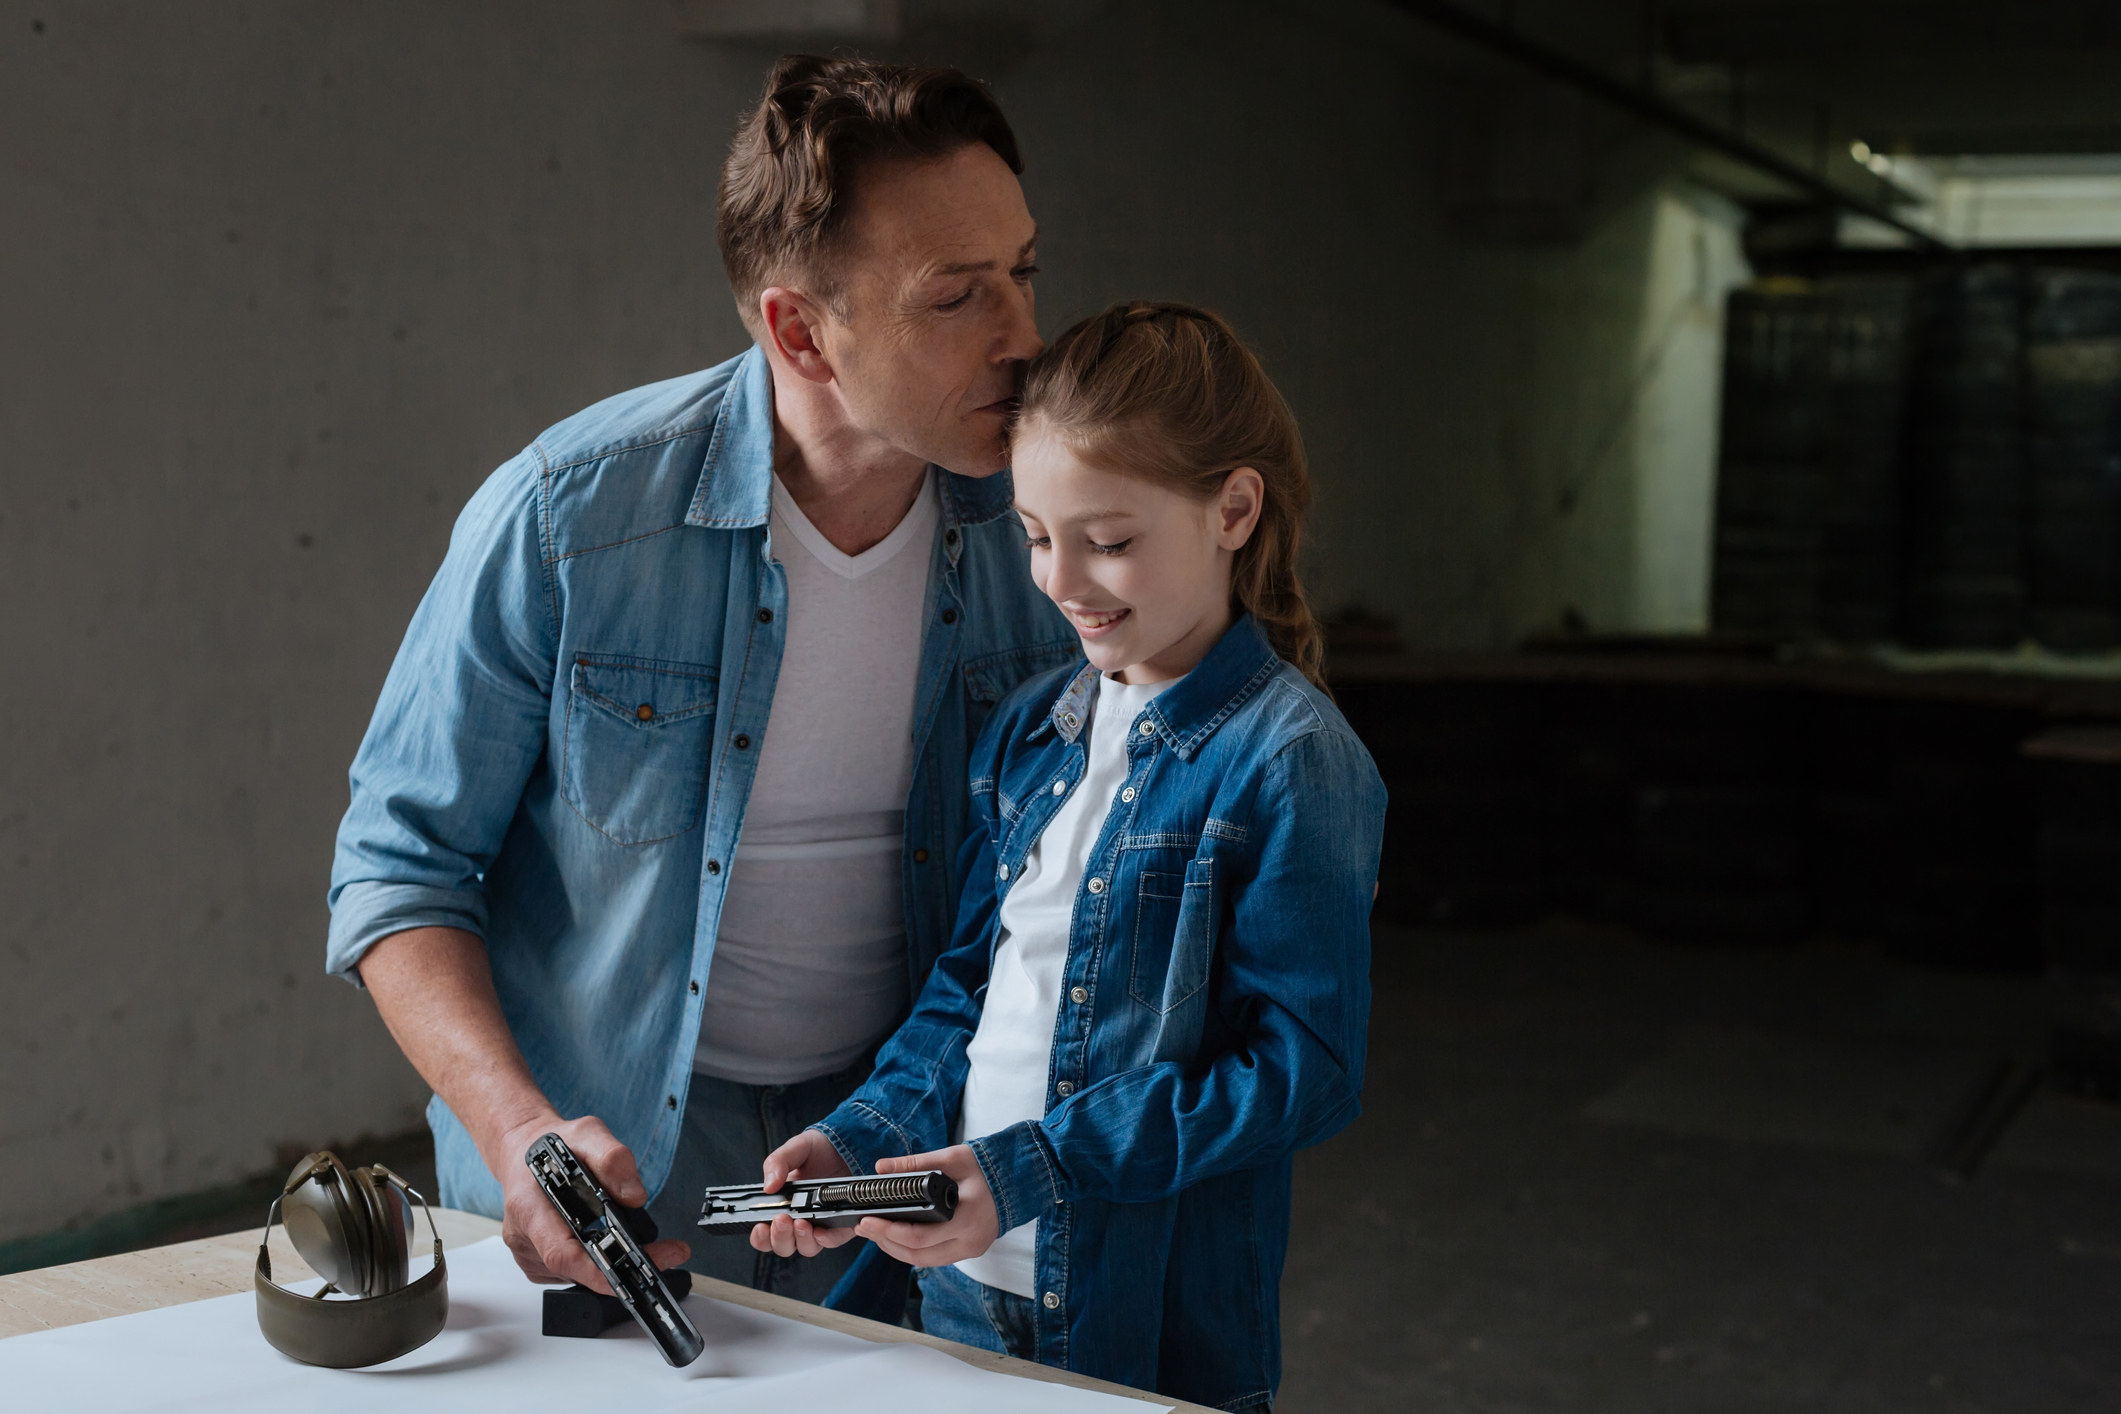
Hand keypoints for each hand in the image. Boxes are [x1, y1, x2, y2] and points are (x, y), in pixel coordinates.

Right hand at [492, 1113, 689, 1294]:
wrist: (523, 1151)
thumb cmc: (550, 1146)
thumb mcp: (588, 1133)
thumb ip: (612, 1159)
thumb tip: (634, 1196)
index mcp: (529, 1208)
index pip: (561, 1253)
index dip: (597, 1271)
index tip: (635, 1270)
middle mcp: (524, 1237)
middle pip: (574, 1269)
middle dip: (622, 1267)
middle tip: (666, 1253)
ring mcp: (529, 1253)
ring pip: (575, 1274)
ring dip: (611, 1264)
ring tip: (643, 1246)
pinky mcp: (537, 1262)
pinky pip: (571, 1272)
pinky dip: (596, 1262)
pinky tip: (610, 1244)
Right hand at [750, 1129, 859, 1258]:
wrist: (848, 1144)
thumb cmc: (818, 1149)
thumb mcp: (795, 1149)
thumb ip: (777, 1163)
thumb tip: (768, 1187)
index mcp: (781, 1206)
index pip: (765, 1233)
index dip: (761, 1236)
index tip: (760, 1227)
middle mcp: (799, 1220)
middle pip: (784, 1245)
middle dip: (780, 1237)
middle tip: (781, 1220)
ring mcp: (820, 1224)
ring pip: (807, 1248)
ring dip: (801, 1240)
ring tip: (801, 1222)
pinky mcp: (842, 1224)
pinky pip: (833, 1240)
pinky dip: (827, 1239)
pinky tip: (822, 1230)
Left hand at [851, 1145, 999, 1267]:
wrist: (1018, 1178)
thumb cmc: (986, 1166)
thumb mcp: (952, 1158)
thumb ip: (916, 1163)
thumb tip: (881, 1168)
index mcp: (967, 1218)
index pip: (920, 1237)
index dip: (889, 1232)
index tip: (867, 1221)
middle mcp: (970, 1241)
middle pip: (918, 1255)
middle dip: (886, 1242)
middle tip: (863, 1227)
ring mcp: (972, 1249)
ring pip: (924, 1261)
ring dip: (896, 1249)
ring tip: (875, 1232)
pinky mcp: (969, 1250)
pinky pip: (935, 1257)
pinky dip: (913, 1249)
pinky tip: (897, 1236)